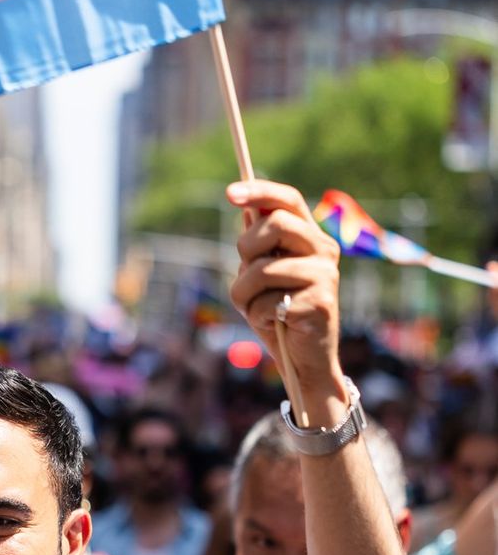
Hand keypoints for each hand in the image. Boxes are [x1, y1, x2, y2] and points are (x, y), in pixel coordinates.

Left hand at [227, 180, 345, 403]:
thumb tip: (245, 211)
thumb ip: (257, 248)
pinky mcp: (319, 303)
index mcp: (310, 239)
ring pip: (263, 269)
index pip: (288, 200)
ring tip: (258, 309)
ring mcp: (325, 276)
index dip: (259, 192)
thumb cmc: (279, 316)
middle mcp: (323, 251)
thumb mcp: (262, 278)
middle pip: (275, 225)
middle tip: (246, 275)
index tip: (229, 194)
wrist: (304, 362)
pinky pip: (268, 302)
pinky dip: (258, 317)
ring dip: (245, 295)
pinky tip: (275, 324)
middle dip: (247, 249)